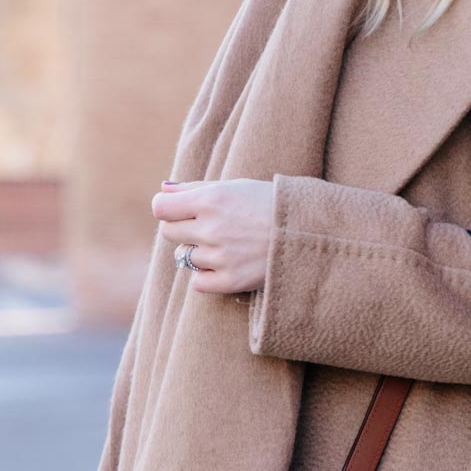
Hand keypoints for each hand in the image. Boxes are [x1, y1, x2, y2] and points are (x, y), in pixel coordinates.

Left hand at [151, 178, 273, 294]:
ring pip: (184, 257)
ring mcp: (221, 257)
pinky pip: (197, 283)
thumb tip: (163, 189)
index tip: (178, 210)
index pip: (160, 208)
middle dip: (182, 229)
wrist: (309, 231)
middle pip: (168, 233)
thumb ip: (195, 188)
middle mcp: (212, 228)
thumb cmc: (270, 204)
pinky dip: (206, 276)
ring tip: (225, 245)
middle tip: (206, 227)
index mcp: (211, 200)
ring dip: (198, 252)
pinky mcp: (231, 281)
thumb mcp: (235, 187)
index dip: (167, 208)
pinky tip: (224, 265)